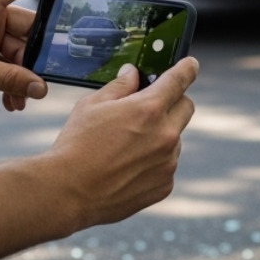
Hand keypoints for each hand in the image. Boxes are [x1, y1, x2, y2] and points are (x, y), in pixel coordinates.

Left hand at [0, 0, 80, 110]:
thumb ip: (9, 80)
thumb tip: (41, 89)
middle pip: (28, 29)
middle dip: (37, 58)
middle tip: (45, 80)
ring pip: (19, 52)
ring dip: (22, 76)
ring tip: (21, 100)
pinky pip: (6, 63)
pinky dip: (10, 81)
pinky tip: (11, 102)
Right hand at [49, 58, 199, 224]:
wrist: (68, 193)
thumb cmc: (76, 146)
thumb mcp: (91, 105)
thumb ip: (119, 87)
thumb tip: (133, 74)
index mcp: (149, 109)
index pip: (179, 80)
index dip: (186, 68)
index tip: (190, 65)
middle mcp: (166, 134)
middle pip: (185, 107)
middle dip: (172, 102)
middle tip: (149, 107)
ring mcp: (168, 162)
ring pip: (175, 138)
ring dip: (160, 135)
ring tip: (126, 146)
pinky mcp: (165, 184)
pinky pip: (167, 165)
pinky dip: (154, 162)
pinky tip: (127, 168)